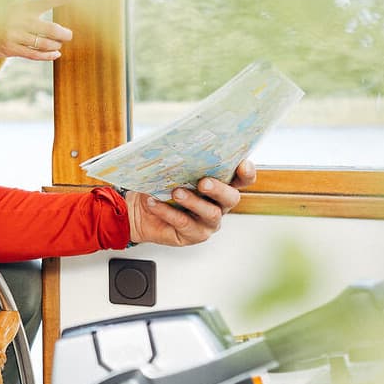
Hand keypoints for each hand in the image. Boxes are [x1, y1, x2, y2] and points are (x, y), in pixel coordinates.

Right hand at [0, 0, 81, 60]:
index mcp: (22, 7)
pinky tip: (55, 55)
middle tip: (69, 35)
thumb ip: (31, 12)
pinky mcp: (11, 49)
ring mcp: (15, 36)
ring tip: (58, 45)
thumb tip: (54, 22)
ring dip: (55, 45)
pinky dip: (48, 56)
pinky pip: (34, 55)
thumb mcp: (12, 9)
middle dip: (64, 33)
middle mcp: (20, 20)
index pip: (47, 0)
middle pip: (50, 28)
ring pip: (44, 43)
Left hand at [127, 159, 256, 246]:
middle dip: (219, 189)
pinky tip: (154, 203)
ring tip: (176, 193)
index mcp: (219, 185)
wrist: (137, 209)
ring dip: (193, 201)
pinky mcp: (192, 235)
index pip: (242, 179)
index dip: (246, 174)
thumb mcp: (171, 171)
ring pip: (211, 213)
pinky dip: (168, 212)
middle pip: (231, 198)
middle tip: (204, 182)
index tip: (243, 165)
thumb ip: (183, 162)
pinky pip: (184, 224)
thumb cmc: (159, 186)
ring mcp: (208, 222)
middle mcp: (219, 205)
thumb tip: (179, 148)